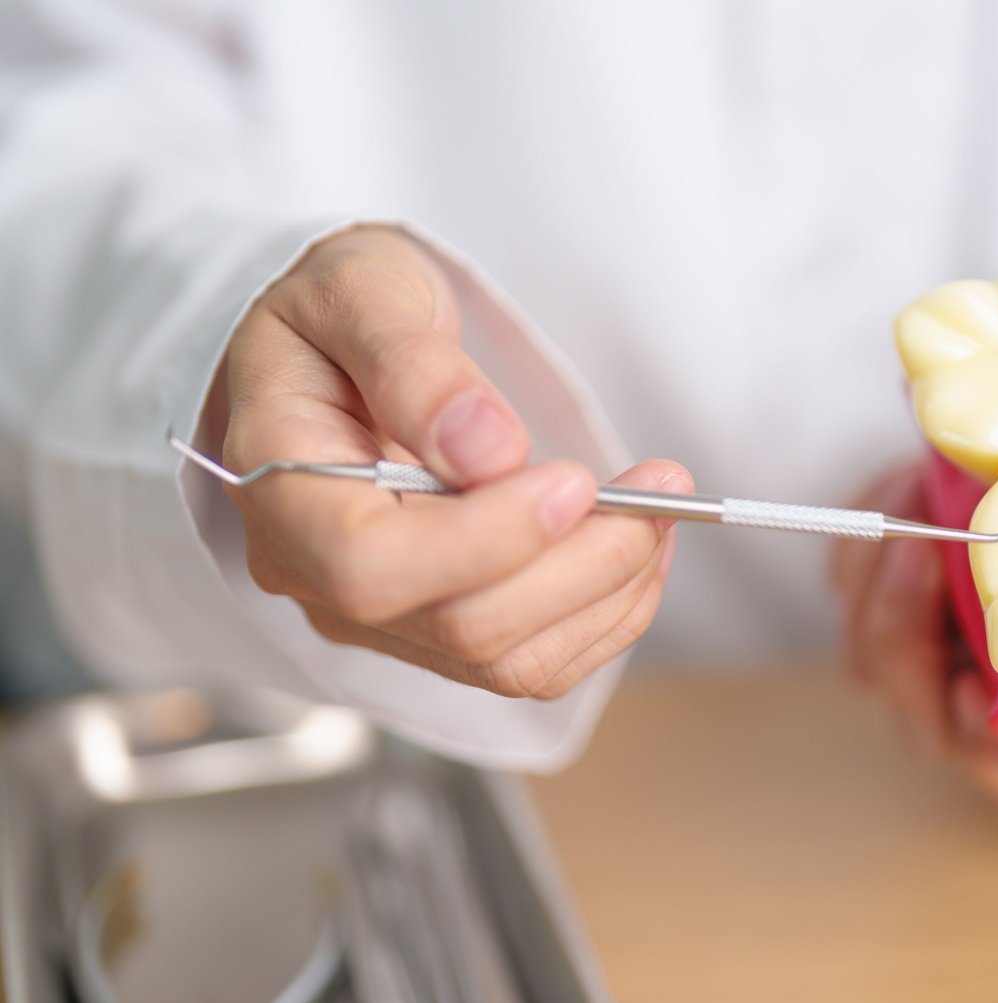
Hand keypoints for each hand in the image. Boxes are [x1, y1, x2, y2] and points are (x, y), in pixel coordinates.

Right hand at [217, 226, 690, 696]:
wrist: (336, 348)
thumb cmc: (339, 315)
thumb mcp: (359, 292)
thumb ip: (410, 365)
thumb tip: (488, 450)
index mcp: (283, 492)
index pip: (369, 566)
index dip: (482, 541)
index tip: (573, 481)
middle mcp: (319, 580)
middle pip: (460, 626)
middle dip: (580, 565)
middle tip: (658, 488)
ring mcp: (383, 618)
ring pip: (510, 660)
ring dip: (609, 591)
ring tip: (661, 505)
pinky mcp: (443, 631)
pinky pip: (537, 661)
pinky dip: (608, 612)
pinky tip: (641, 544)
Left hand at [831, 428, 997, 815]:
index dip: (987, 747)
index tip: (977, 693)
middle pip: (922, 714)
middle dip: (902, 634)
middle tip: (922, 543)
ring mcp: (944, 653)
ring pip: (876, 652)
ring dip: (878, 580)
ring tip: (913, 492)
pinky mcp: (904, 595)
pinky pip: (861, 592)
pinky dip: (868, 546)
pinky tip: (905, 483)